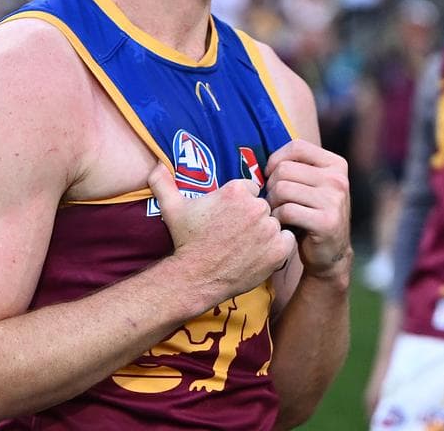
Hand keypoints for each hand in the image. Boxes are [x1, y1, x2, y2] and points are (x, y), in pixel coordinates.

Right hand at [149, 163, 293, 298]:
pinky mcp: (278, 249)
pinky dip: (279, 246)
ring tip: (247, 244)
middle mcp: (256, 206)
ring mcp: (269, 228)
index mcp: (237, 190)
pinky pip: (288, 239)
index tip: (230, 217)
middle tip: (237, 233)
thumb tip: (155, 166)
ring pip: (276, 222)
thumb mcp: (173, 209)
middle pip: (264, 205)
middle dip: (254, 217)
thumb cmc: (186, 241)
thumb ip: (164, 183)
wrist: (195, 278)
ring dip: (266, 231)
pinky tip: (260, 252)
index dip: (241, 203)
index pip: (252, 188)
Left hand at [263, 139, 351, 279]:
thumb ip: (296, 167)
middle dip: (271, 186)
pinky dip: (277, 219)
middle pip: (285, 169)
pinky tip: (282, 225)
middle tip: (275, 201)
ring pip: (282, 189)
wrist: (331, 252)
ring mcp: (334, 200)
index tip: (271, 176)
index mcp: (336, 164)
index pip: (297, 147)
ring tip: (278, 212)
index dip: (277, 159)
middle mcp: (338, 179)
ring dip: (272, 203)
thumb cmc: (312, 213)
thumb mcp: (313, 184)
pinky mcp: (326, 222)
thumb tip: (261, 163)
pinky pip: (286, 211)